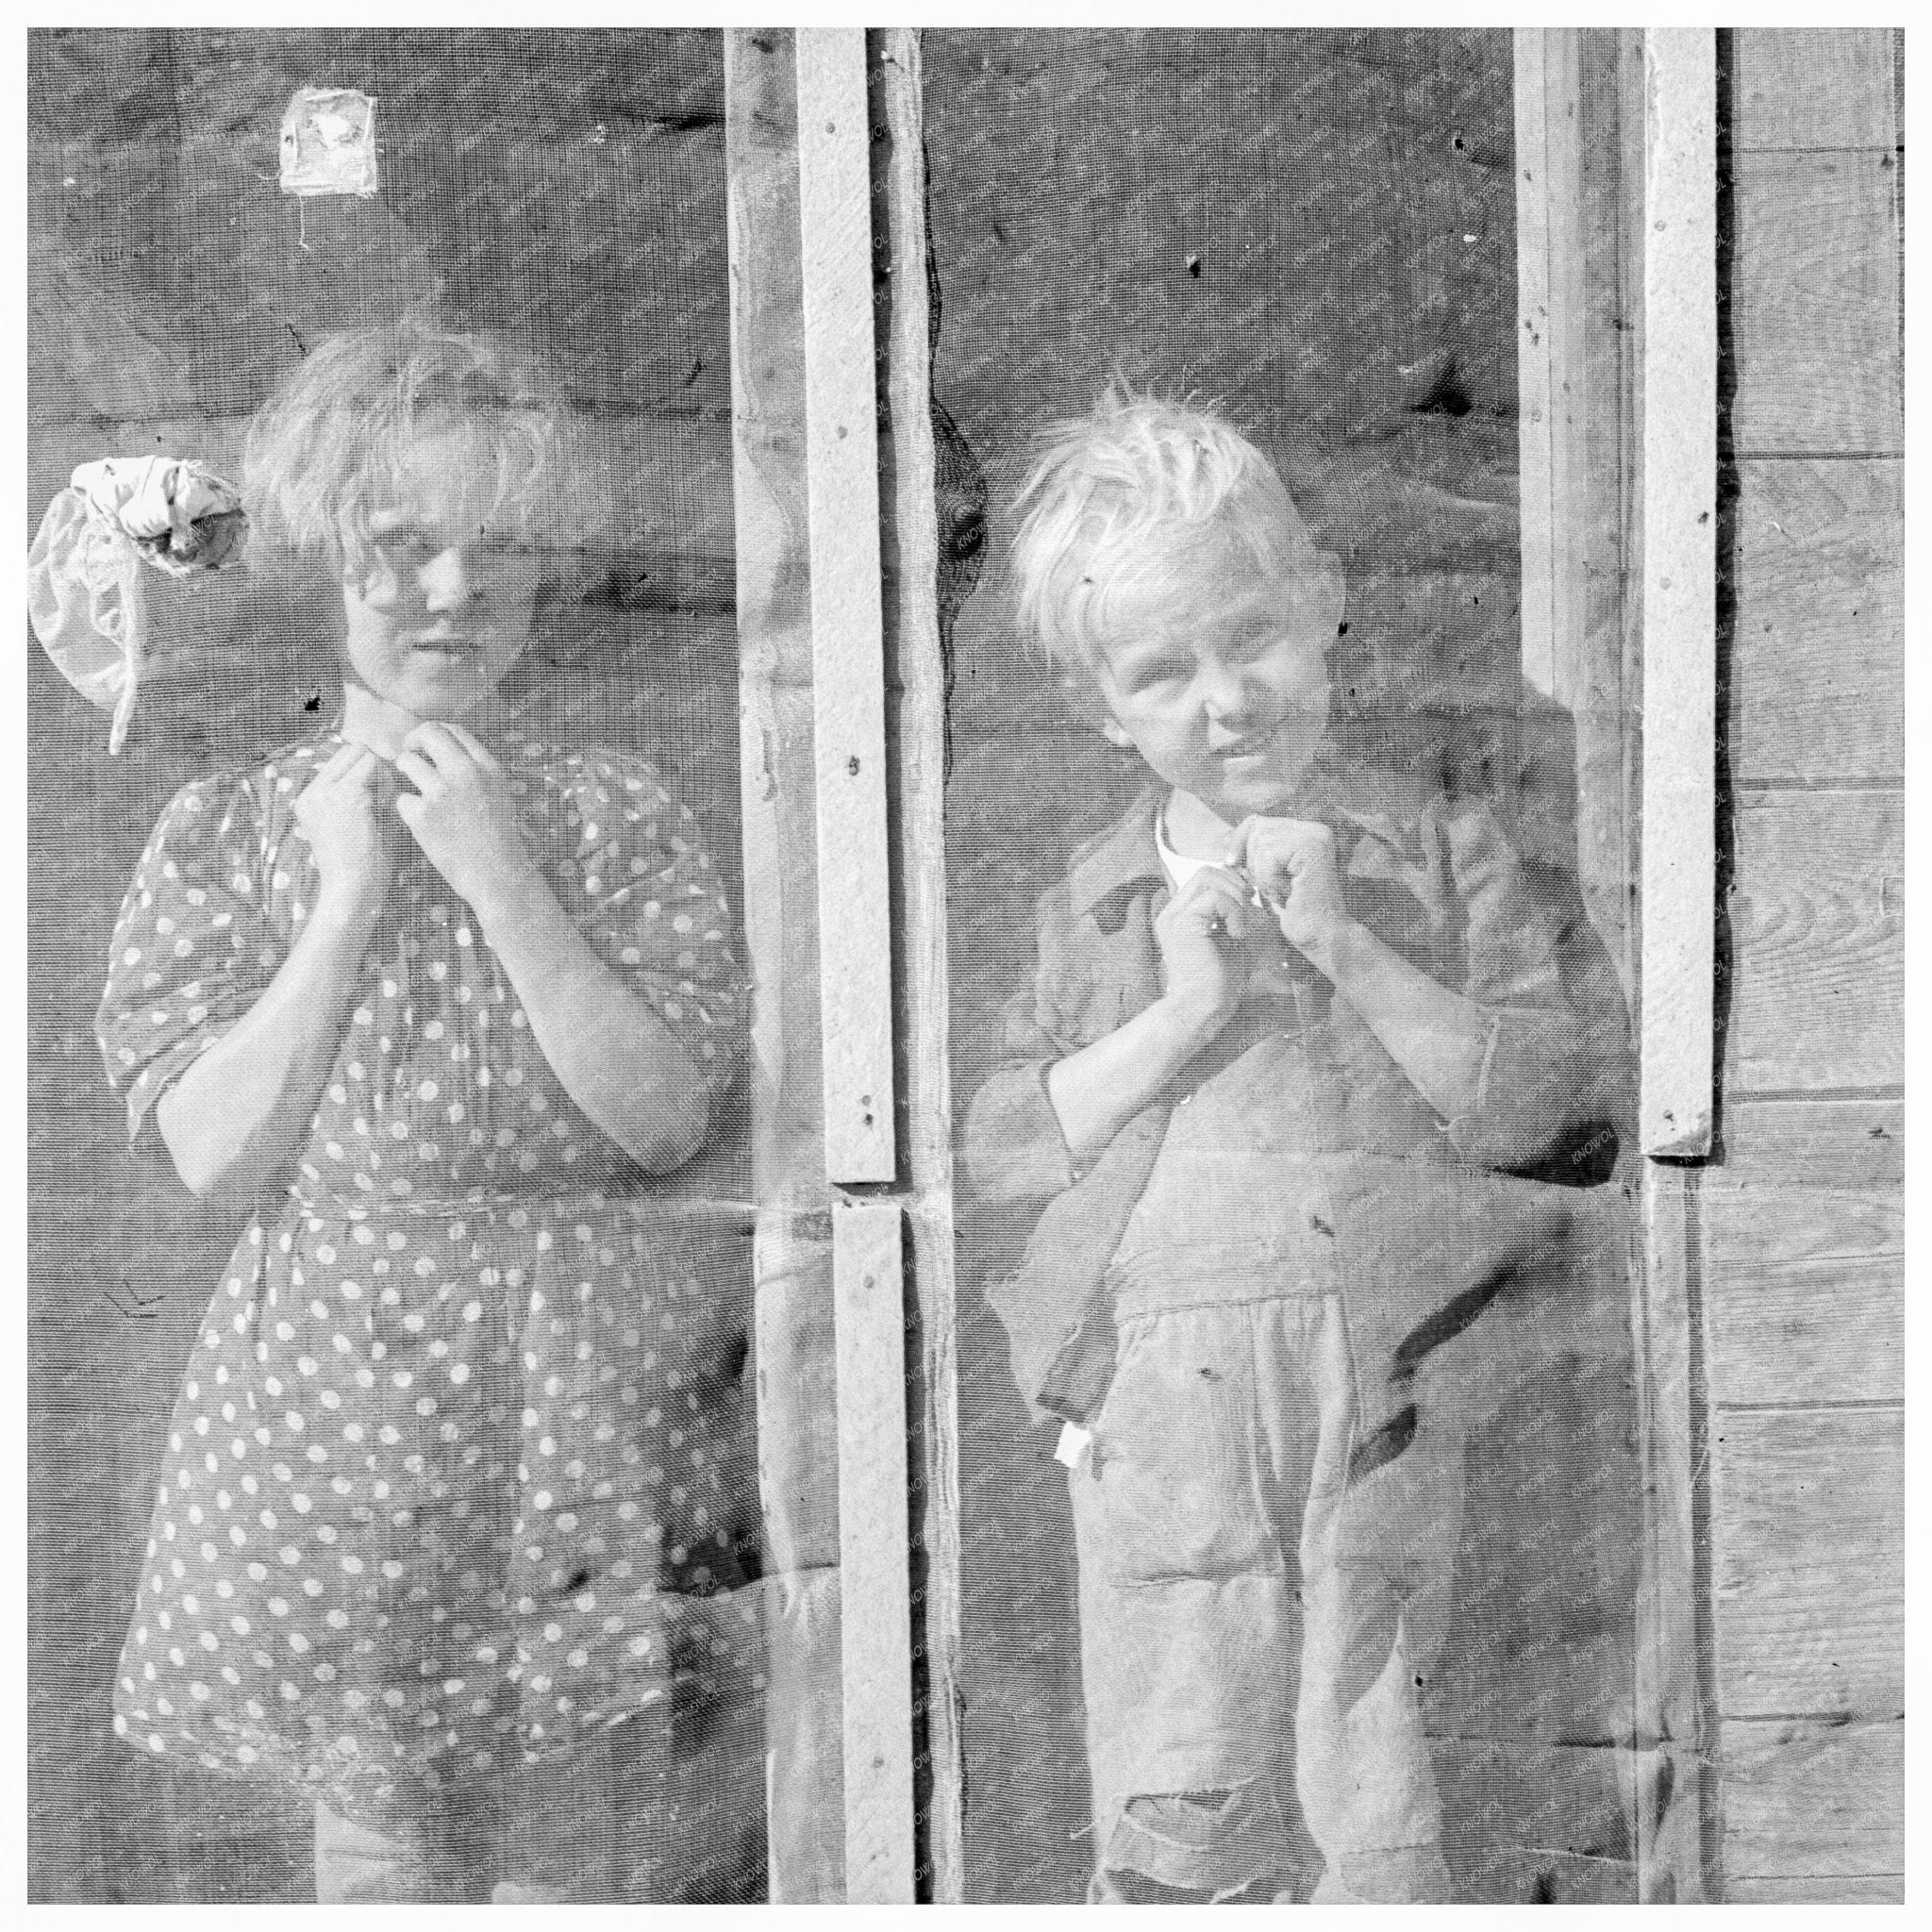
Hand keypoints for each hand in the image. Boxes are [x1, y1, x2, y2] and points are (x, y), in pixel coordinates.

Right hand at [293, 742, 393, 928]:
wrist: (352, 892)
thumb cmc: (363, 870)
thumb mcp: (357, 829)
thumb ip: (364, 799)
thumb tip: (388, 768)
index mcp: (311, 801)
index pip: (342, 761)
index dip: (369, 769)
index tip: (384, 794)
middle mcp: (311, 792)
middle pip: (352, 750)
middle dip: (377, 766)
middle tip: (390, 796)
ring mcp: (324, 791)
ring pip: (364, 753)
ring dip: (383, 773)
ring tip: (388, 805)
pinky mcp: (344, 794)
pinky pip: (375, 766)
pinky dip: (388, 782)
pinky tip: (390, 808)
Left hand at [392, 722, 540, 920]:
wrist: (497, 875)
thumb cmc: (499, 839)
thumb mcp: (500, 794)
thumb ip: (477, 771)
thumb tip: (448, 752)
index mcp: (487, 766)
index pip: (454, 729)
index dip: (434, 734)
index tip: (427, 746)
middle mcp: (465, 773)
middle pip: (428, 733)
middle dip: (412, 741)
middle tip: (410, 755)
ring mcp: (441, 793)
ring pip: (407, 762)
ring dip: (404, 773)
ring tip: (413, 791)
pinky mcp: (422, 815)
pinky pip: (401, 798)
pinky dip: (407, 809)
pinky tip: (421, 822)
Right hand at [1153, 864, 1257, 1033]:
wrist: (1203, 1009)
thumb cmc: (1219, 983)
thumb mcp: (1232, 938)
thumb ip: (1236, 913)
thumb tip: (1251, 889)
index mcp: (1182, 914)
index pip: (1206, 877)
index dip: (1231, 882)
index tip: (1248, 903)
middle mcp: (1173, 911)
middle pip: (1206, 871)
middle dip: (1234, 885)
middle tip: (1247, 912)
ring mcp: (1174, 916)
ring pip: (1208, 876)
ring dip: (1234, 897)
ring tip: (1240, 925)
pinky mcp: (1182, 923)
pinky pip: (1214, 897)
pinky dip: (1233, 911)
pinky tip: (1236, 934)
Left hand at [1227, 815, 1350, 961]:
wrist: (1320, 936)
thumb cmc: (1296, 912)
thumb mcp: (1268, 876)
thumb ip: (1253, 853)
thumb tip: (1225, 838)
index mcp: (1306, 832)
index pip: (1258, 822)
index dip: (1239, 843)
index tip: (1232, 864)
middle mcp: (1315, 830)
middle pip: (1257, 828)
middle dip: (1253, 861)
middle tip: (1272, 886)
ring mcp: (1316, 837)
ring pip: (1261, 843)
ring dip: (1263, 875)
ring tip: (1284, 892)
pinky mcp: (1312, 849)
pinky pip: (1269, 855)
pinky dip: (1269, 880)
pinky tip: (1287, 894)